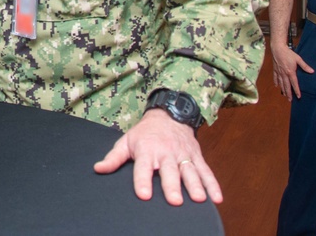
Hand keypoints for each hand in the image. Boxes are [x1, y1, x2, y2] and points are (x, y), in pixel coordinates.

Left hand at [94, 109, 220, 205]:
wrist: (168, 115)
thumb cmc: (144, 133)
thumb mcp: (126, 141)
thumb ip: (114, 158)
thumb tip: (98, 169)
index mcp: (147, 150)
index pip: (143, 167)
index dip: (142, 181)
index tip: (143, 195)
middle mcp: (166, 153)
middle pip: (169, 171)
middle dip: (172, 185)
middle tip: (174, 201)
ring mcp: (183, 154)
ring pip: (190, 171)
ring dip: (195, 185)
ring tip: (199, 200)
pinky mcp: (196, 156)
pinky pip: (206, 171)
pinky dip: (212, 184)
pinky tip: (216, 198)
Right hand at [270, 41, 313, 100]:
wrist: (278, 49)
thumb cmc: (288, 53)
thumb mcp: (298, 59)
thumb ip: (305, 66)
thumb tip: (312, 71)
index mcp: (290, 72)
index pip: (294, 83)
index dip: (296, 90)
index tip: (298, 96)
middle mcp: (284, 74)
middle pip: (286, 86)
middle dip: (288, 93)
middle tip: (290, 100)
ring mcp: (279, 72)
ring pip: (281, 83)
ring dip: (283, 90)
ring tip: (285, 95)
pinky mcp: (275, 70)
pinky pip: (275, 78)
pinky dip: (276, 82)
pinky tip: (277, 86)